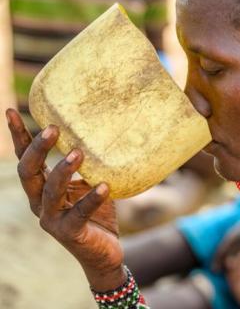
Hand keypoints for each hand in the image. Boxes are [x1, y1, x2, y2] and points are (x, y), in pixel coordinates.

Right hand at [6, 109, 125, 290]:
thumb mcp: (90, 183)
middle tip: (54, 128)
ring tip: (78, 152)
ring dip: (63, 170)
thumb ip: (88, 166)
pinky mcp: (69, 233)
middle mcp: (40, 202)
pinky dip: (91, 198)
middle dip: (37, 149)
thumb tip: (101, 133)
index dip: (18, 136)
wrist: (104, 252)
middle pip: (29, 172)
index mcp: (43, 187)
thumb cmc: (97, 212)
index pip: (26, 158)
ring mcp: (52, 219)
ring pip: (50, 191)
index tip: (11, 111)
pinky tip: (104, 186)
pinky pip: (79, 213)